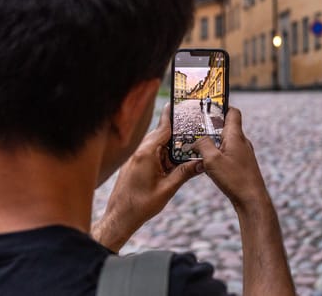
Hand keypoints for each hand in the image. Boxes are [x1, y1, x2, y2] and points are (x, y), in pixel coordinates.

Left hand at [93, 104, 202, 250]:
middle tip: (190, 123)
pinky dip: (163, 154)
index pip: (162, 130)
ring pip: (156, 145)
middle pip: (160, 135)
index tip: (178, 104)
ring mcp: (135, 159)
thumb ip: (185, 173)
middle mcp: (139, 153)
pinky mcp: (135, 166)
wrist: (120, 217)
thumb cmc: (141, 205)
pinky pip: (151, 154)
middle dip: (175, 129)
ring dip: (170, 145)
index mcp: (146, 154)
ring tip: (186, 144)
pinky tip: (173, 159)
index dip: (172, 116)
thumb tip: (201, 163)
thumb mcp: (168, 189)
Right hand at [193, 107, 295, 295]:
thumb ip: (202, 145)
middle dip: (212, 126)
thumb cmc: (234, 179)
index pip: (233, 112)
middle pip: (227, 127)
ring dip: (214, 142)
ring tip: (199, 147)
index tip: (208, 107)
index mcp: (236, 136)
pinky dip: (218, 154)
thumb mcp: (212, 160)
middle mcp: (242, 142)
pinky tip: (209, 164)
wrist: (252, 200)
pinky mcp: (243, 165)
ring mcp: (244, 154)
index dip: (221, 107)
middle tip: (196, 129)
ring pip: (227, 142)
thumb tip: (197, 140)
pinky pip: (229, 153)